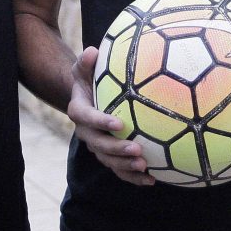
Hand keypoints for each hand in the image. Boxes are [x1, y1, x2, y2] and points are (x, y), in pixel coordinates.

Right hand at [67, 47, 154, 185]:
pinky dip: (133, 177)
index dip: (100, 122)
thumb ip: (86, 61)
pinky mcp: (108, 156)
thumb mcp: (85, 67)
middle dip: (117, 149)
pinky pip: (119, 170)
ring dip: (125, 166)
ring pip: (109, 161)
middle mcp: (85, 132)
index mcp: (78, 110)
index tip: (119, 123)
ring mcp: (97, 146)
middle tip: (136, 149)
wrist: (89, 97)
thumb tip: (92, 51)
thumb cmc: (90, 78)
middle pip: (98, 145)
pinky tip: (151, 179)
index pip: (86, 118)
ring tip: (144, 166)